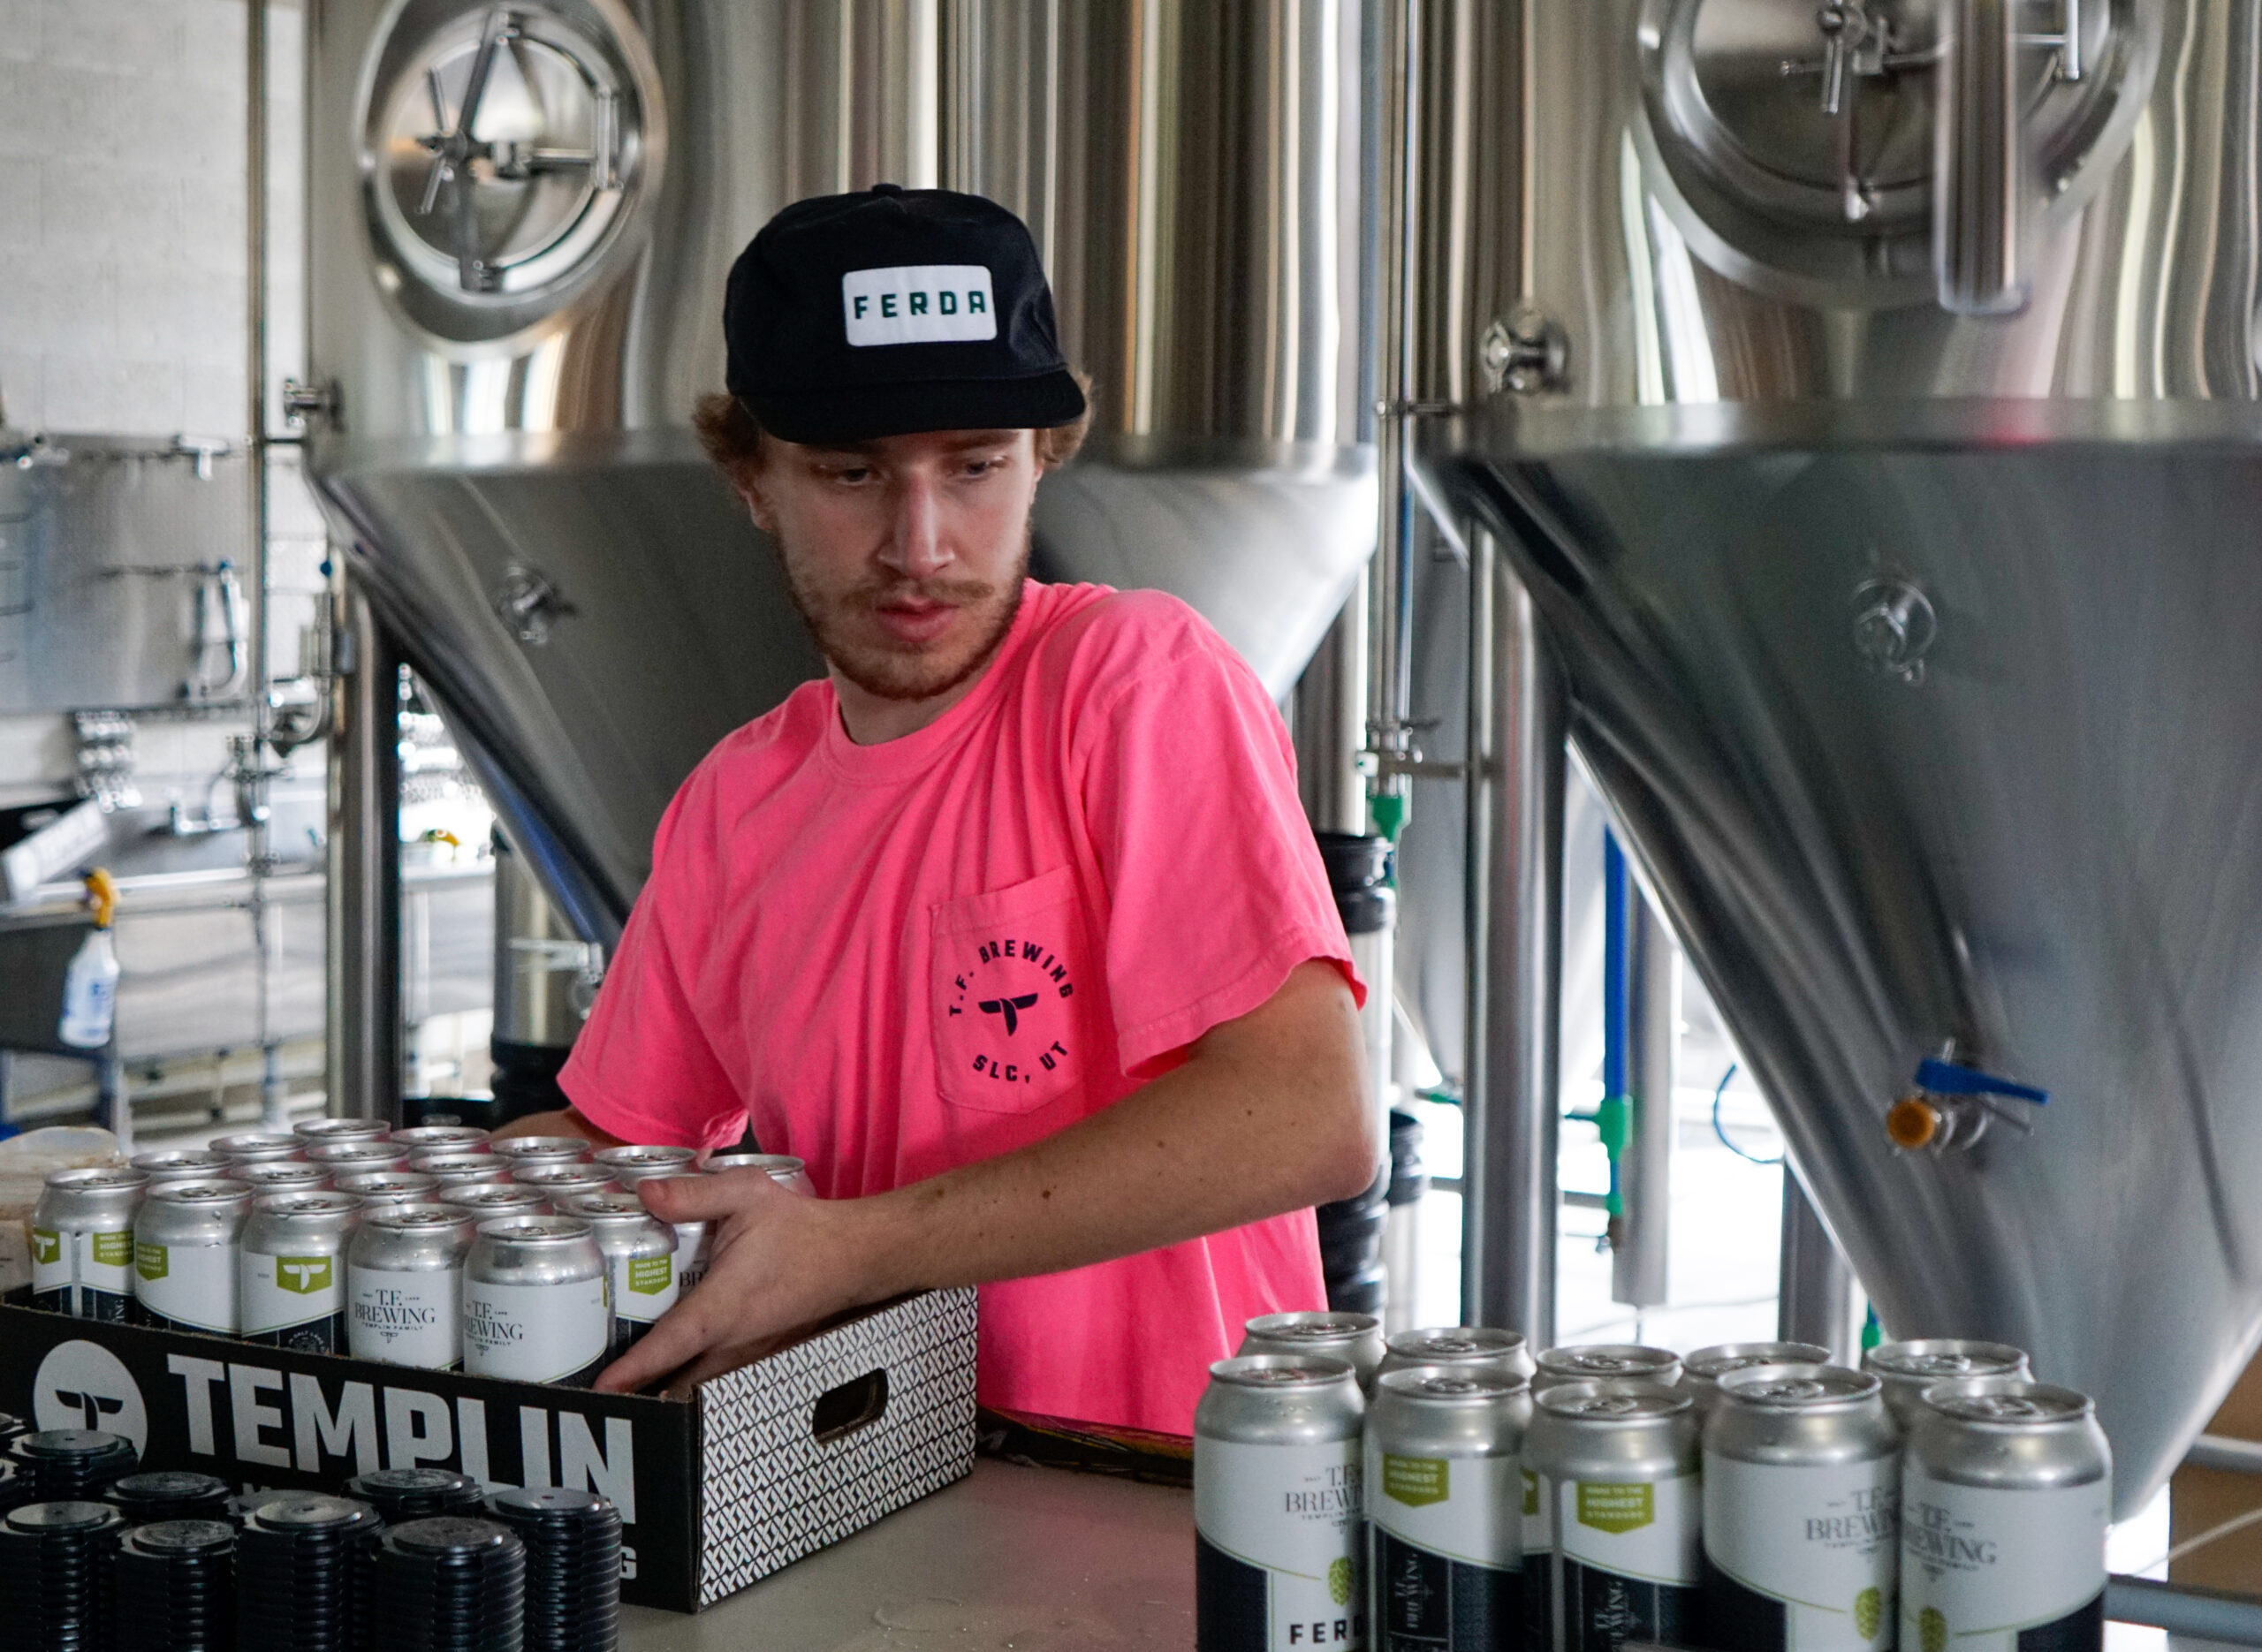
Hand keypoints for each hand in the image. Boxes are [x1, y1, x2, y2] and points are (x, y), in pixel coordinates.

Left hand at [591, 1170, 888, 1395]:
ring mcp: (746, 1354)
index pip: (670, 1346)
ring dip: (662, 1387)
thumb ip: (693, 1194)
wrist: (854, 1256)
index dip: (633, 1370)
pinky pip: (712, 1376)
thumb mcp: (746, 1196)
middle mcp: (732, 1341)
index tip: (602, 1389)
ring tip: (623, 1381)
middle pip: (674, 1382)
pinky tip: (669, 1360)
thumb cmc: (803, 1230)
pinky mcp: (755, 1354)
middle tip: (595, 1383)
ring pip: (695, 1384)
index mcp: (723, 1307)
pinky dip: (686, 1376)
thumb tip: (644, 1193)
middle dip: (637, 1390)